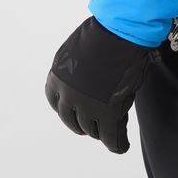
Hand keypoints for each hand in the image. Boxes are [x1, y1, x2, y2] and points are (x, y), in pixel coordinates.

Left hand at [44, 16, 154, 154]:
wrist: (120, 31)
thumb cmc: (105, 34)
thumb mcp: (79, 52)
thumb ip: (78, 72)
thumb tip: (86, 81)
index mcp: (57, 77)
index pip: (56, 102)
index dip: (67, 109)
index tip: (75, 114)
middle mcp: (67, 95)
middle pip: (71, 119)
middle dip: (81, 125)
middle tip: (91, 129)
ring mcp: (87, 106)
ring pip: (91, 129)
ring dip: (99, 132)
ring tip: (109, 133)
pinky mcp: (108, 113)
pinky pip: (111, 137)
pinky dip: (117, 144)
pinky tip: (121, 146)